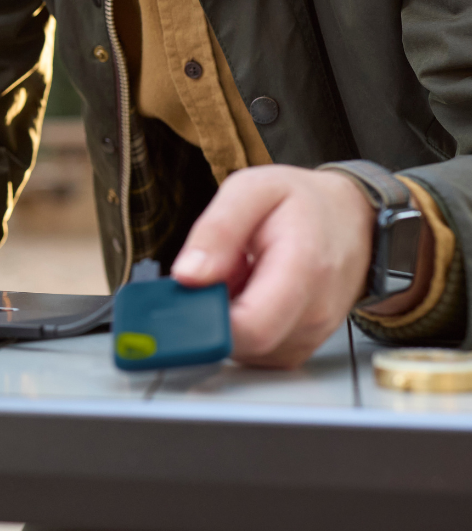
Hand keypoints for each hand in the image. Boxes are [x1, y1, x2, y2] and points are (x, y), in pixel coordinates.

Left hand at [170, 165, 377, 368]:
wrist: (354, 219)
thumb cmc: (305, 202)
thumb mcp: (252, 191)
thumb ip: (217, 231)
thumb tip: (187, 275)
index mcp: (303, 270)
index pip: (253, 327)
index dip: (208, 320)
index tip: (185, 297)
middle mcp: (314, 313)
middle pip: (243, 342)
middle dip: (212, 311)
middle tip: (213, 271)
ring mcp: (311, 335)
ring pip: (245, 348)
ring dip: (226, 316)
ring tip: (239, 274)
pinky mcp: (301, 345)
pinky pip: (256, 349)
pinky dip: (240, 323)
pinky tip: (248, 291)